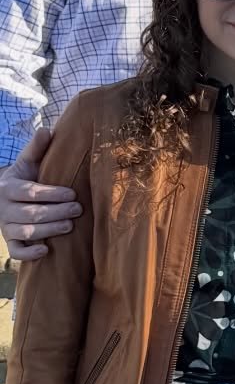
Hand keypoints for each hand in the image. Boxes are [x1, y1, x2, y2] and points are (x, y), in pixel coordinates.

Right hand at [1, 131, 81, 260]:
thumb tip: (46, 130)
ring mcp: (6, 227)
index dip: (51, 194)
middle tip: (78, 209)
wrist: (9, 197)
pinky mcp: (10, 241)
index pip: (29, 192)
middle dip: (55, 212)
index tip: (72, 194)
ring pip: (24, 233)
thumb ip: (37, 148)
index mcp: (9, 187)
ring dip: (47, 230)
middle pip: (29, 214)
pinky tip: (46, 251)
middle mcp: (5, 208)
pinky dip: (28, 254)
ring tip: (69, 226)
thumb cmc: (26, 178)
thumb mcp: (28, 162)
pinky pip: (15, 252)